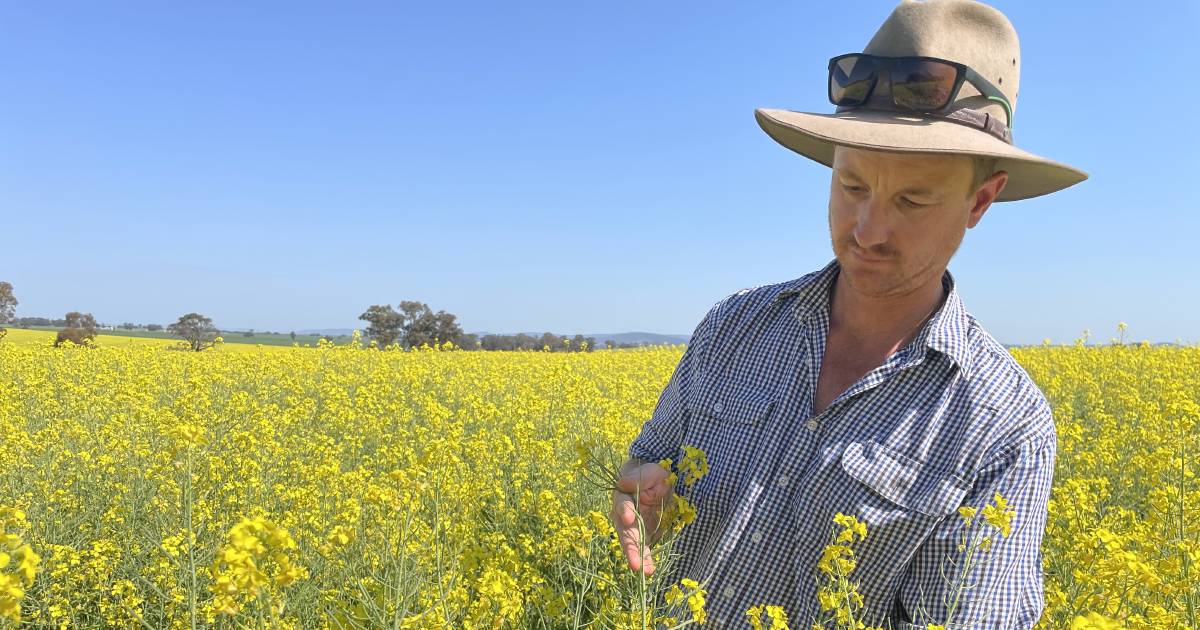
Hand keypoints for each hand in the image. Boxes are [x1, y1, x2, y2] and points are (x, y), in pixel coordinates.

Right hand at [610, 460, 672, 575]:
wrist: (659, 480)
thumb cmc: (651, 473)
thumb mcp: (649, 471)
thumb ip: (638, 477)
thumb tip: (623, 482)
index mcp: (623, 494)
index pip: (622, 502)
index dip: (624, 510)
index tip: (628, 518)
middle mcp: (623, 513)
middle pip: (624, 531)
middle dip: (629, 546)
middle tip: (634, 562)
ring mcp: (633, 525)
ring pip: (632, 543)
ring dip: (637, 557)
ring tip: (643, 572)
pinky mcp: (644, 533)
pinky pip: (643, 548)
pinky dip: (646, 559)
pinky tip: (648, 571)